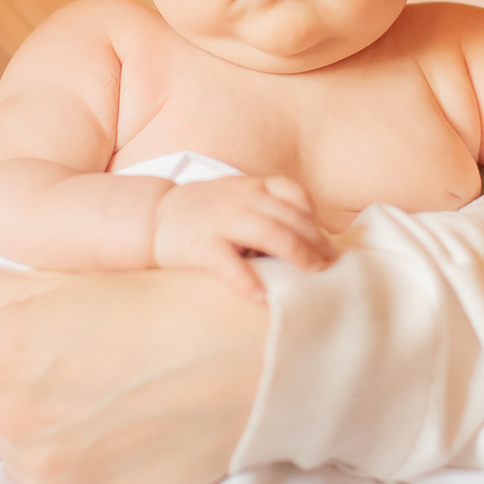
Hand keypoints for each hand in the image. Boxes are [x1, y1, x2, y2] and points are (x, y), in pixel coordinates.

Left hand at [0, 259, 266, 483]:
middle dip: (31, 373)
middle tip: (101, 352)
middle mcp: (11, 414)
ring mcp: (44, 465)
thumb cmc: (169, 300)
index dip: (18, 324)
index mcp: (3, 347)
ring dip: (50, 416)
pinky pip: (53, 475)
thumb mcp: (76, 274)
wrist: (255, 362)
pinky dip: (77, 454)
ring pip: (20, 435)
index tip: (68, 322)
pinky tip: (123, 423)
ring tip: (116, 388)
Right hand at [151, 175, 333, 301]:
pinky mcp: (201, 246)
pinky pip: (229, 264)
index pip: (292, 192)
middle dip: (315, 241)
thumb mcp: (235, 197)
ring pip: (269, 233)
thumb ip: (265, 208)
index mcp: (249, 186)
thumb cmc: (202, 212)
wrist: (152, 216)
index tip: (325, 238)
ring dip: (296, 254)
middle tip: (332, 265)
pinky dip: (248, 281)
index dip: (313, 215)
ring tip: (312, 274)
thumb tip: (305, 238)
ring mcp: (220, 221)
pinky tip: (262, 297)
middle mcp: (239, 199)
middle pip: (288, 217)